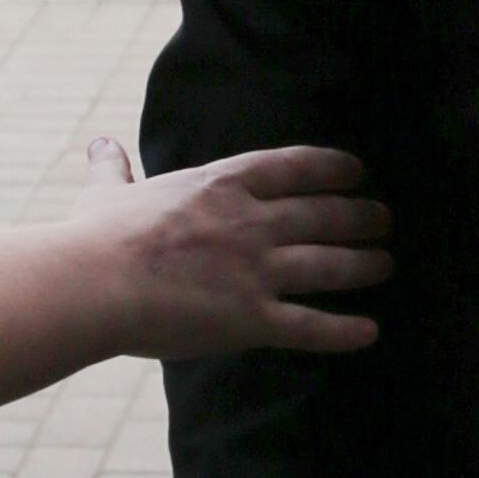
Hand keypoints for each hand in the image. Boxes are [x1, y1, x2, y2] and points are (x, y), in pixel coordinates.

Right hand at [76, 137, 391, 359]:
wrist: (93, 283)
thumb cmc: (94, 238)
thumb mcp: (107, 193)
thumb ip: (114, 170)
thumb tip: (99, 145)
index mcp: (221, 184)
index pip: (294, 167)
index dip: (333, 168)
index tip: (357, 172)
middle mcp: (251, 222)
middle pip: (323, 215)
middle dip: (360, 216)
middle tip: (383, 220)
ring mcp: (256, 270)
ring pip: (329, 265)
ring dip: (364, 265)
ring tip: (385, 265)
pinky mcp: (251, 319)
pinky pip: (310, 327)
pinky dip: (344, 331)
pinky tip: (370, 332)